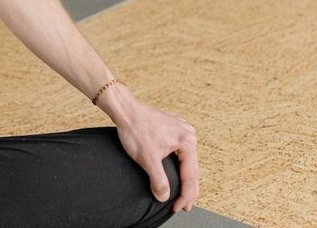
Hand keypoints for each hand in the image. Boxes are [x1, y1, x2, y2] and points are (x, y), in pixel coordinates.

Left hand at [101, 91, 199, 212]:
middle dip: (188, 190)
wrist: (124, 109)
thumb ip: (159, 180)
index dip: (185, 196)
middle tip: (183, 207)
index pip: (190, 176)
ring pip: (186, 161)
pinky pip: (180, 152)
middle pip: (192, 169)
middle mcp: (189, 134)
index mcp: (187, 142)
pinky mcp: (172, 129)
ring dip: (184, 178)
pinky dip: (179, 165)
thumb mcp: (147, 159)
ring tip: (183, 195)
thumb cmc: (135, 130)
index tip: (179, 208)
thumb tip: (164, 197)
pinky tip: (177, 173)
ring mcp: (181, 130)